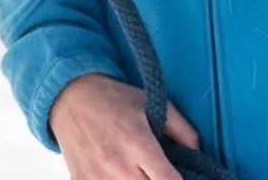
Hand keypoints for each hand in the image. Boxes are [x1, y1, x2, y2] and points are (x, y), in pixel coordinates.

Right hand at [50, 73, 199, 179]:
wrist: (69, 97)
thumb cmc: (113, 99)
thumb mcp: (153, 104)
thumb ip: (183, 130)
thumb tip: (198, 156)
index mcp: (138, 143)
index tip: (181, 177)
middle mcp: (117, 164)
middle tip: (157, 173)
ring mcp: (96, 177)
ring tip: (138, 172)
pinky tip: (119, 174)